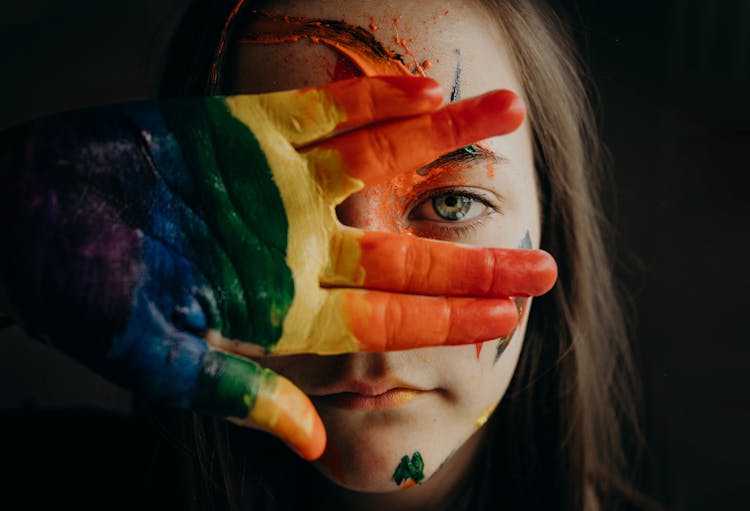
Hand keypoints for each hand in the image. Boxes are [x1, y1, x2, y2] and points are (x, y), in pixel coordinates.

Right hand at [0, 76, 556, 458]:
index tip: (513, 314)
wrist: (27, 212)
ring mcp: (277, 181)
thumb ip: (239, 392)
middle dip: (475, 257)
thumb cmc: (79, 292)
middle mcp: (295, 243)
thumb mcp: (154, 360)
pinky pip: (322, 106)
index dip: (451, 316)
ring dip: (443, 136)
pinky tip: (422, 86)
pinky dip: (371, 96)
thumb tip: (313, 440)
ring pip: (380, 160)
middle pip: (405, 251)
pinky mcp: (245, 125)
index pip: (388, 317)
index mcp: (283, 305)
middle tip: (544, 261)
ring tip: (507, 113)